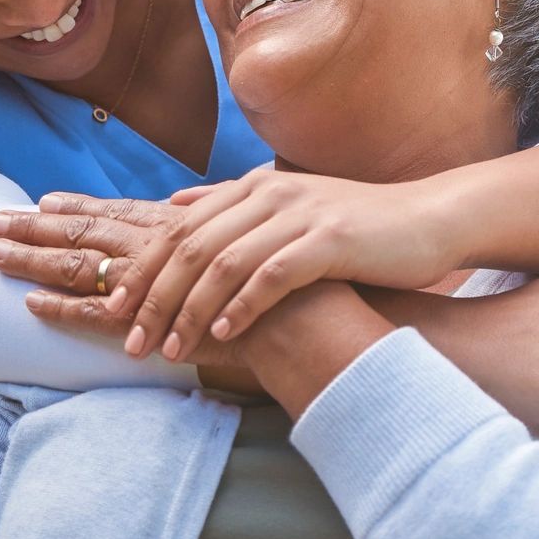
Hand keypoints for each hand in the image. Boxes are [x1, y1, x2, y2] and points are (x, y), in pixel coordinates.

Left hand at [0, 171, 459, 362]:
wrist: (428, 221)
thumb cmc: (357, 228)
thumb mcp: (288, 211)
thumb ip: (231, 208)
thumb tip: (176, 204)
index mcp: (250, 187)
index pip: (177, 229)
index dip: (138, 270)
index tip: (109, 309)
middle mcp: (266, 194)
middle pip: (188, 246)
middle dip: (151, 296)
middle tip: (128, 340)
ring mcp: (297, 215)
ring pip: (221, 263)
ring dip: (188, 310)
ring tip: (168, 350)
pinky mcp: (328, 240)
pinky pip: (270, 276)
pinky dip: (240, 308)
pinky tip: (222, 336)